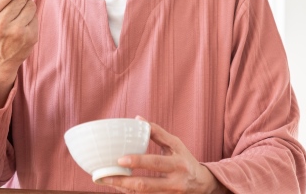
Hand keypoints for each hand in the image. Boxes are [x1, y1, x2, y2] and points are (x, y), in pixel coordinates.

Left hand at [99, 117, 228, 193]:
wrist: (202, 184)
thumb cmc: (185, 160)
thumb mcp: (176, 144)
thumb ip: (158, 133)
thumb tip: (138, 119)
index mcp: (178, 164)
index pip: (156, 163)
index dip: (138, 161)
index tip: (120, 159)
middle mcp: (174, 183)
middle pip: (146, 185)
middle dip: (123, 181)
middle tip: (103, 176)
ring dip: (122, 188)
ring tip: (104, 180)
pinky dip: (128, 192)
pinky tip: (116, 186)